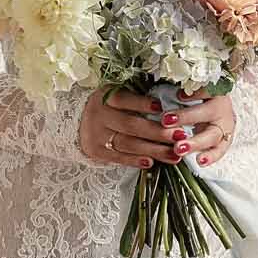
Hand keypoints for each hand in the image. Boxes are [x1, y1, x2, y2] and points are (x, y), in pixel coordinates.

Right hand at [76, 85, 234, 167]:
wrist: (77, 121)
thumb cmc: (109, 106)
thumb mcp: (117, 94)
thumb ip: (138, 96)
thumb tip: (172, 99)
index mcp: (105, 96)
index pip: (124, 99)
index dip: (142, 104)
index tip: (161, 108)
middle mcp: (99, 115)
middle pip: (131, 125)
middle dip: (158, 132)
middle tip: (180, 135)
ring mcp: (97, 135)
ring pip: (128, 144)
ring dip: (153, 150)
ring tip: (174, 155)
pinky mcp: (97, 151)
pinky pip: (118, 157)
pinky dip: (135, 160)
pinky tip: (151, 163)